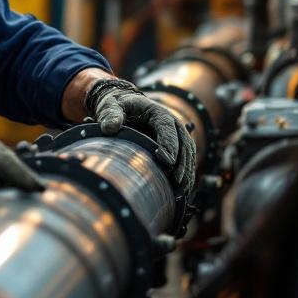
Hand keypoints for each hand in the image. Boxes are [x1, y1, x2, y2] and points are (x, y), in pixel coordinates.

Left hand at [85, 78, 196, 197]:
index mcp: (158, 113)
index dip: (169, 145)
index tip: (166, 162)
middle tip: (176, 182)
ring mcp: (176, 135)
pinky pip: (186, 160)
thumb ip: (110, 114)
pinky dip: (186, 175)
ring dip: (187, 172)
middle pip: (183, 144)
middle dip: (182, 163)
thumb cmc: (117, 106)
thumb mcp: (110, 106)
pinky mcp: (176, 146)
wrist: (123, 105)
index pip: (168, 129)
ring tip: (181, 191)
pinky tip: (182, 190)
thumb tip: (108, 128)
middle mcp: (172, 123)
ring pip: (188, 154)